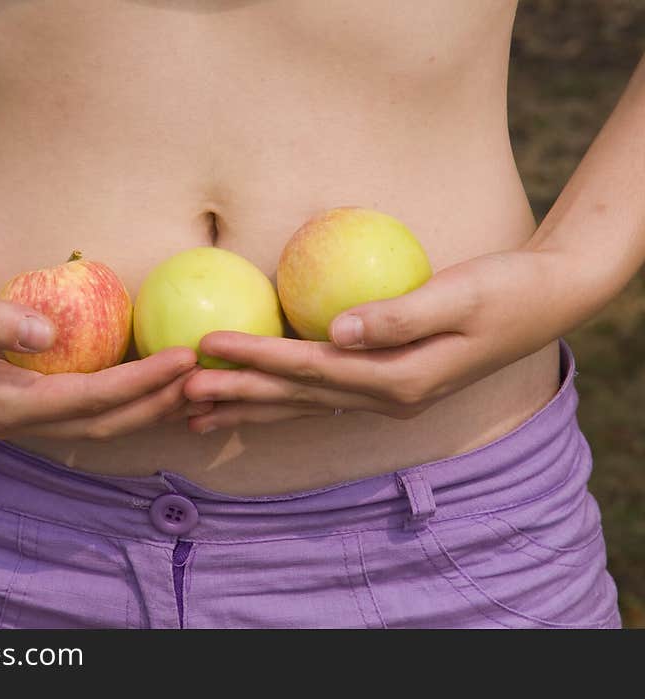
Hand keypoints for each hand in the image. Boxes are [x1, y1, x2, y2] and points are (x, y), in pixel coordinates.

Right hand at [0, 242, 209, 440]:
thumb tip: (47, 335)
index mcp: (1, 403)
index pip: (89, 399)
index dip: (142, 382)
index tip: (186, 358)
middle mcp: (15, 418)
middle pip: (104, 422)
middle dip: (158, 403)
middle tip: (208, 378)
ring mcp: (23, 412)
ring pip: (101, 421)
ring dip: (150, 407)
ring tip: (198, 387)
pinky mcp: (29, 395)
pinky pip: (90, 405)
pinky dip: (129, 397)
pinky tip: (159, 379)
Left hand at [184, 249, 570, 432]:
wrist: (547, 300)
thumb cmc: (507, 288)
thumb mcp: (461, 295)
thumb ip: (399, 316)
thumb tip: (340, 330)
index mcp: (400, 378)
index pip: (310, 369)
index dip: (255, 357)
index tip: (206, 346)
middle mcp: (389, 398)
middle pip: (296, 399)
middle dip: (237, 394)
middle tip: (180, 394)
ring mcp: (388, 397)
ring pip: (304, 407)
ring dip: (250, 407)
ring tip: (199, 414)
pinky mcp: (389, 385)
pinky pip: (321, 398)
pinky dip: (281, 400)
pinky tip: (254, 402)